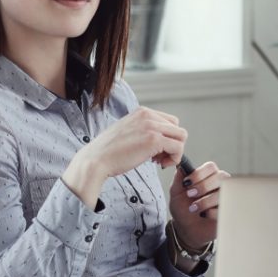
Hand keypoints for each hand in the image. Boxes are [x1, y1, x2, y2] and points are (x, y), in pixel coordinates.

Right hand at [63, 107, 186, 206]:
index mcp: (142, 112)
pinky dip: (174, 159)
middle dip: (172, 145)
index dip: (167, 138)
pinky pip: (178, 148)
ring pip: (181, 137)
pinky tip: (160, 164)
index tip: (156, 150)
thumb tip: (160, 140)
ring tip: (159, 161)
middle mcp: (148, 115)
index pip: (169, 121)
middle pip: (177, 129)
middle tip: (159, 157)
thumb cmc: (108, 151)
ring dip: (175, 152)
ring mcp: (152, 127)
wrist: (96, 160)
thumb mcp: (127, 131)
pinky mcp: (154, 140)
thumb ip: (143, 130)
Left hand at [169, 161, 230, 248]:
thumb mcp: (176, 193)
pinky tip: (205, 216)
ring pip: (223, 192)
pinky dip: (212, 212)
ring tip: (194, 208)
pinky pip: (225, 207)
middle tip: (190, 195)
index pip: (211, 167)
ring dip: (206, 200)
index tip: (187, 183)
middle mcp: (219, 184)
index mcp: (208, 177)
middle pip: (221, 176)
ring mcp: (226, 197)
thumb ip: (179, 179)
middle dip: (204, 186)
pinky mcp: (228, 210)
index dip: (200, 174)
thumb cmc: (183, 209)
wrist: (186, 229)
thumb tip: (181, 166)